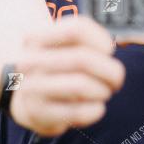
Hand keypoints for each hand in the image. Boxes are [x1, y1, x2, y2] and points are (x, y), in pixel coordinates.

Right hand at [9, 16, 124, 136]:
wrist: (27, 102)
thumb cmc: (57, 70)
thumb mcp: (65, 48)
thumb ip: (88, 42)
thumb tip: (110, 50)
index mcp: (37, 38)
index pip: (77, 29)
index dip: (102, 41)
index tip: (109, 52)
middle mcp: (29, 61)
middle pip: (82, 59)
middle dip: (110, 71)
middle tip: (116, 80)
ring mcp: (30, 88)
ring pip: (80, 86)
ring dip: (103, 91)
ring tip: (104, 93)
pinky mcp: (37, 114)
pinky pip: (78, 112)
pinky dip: (96, 110)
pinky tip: (96, 108)